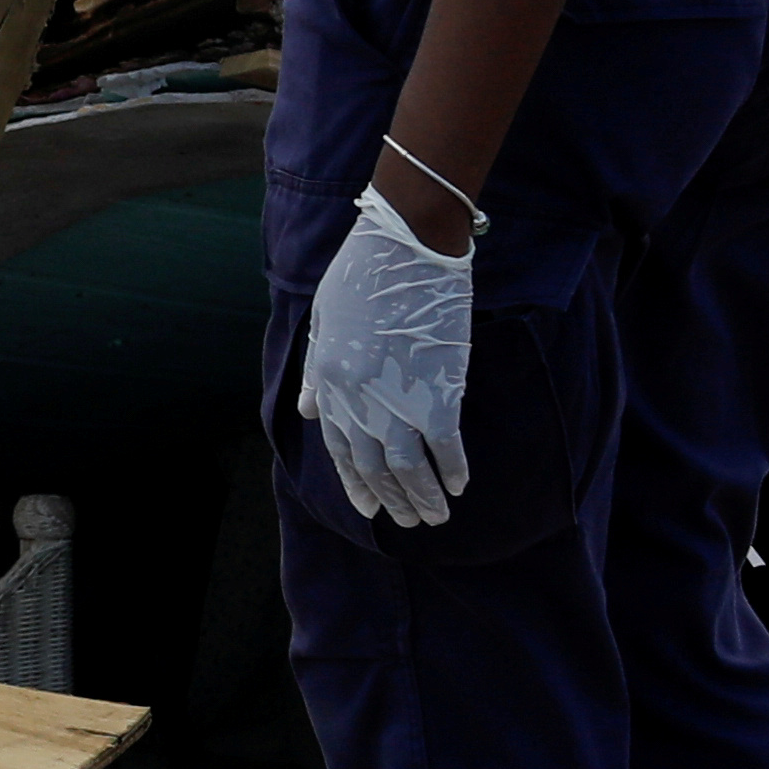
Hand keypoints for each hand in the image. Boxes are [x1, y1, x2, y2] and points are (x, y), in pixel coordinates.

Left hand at [296, 182, 477, 530]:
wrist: (406, 248)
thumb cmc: (362, 274)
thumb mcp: (324, 321)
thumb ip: (319, 372)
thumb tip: (309, 411)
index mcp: (329, 382)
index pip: (340, 448)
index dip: (354, 481)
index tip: (369, 506)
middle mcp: (358, 401)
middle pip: (374, 466)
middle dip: (391, 499)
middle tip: (408, 521)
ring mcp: (398, 400)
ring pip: (408, 468)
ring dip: (421, 498)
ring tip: (435, 517)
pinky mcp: (439, 394)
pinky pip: (446, 448)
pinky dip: (451, 471)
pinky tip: (459, 486)